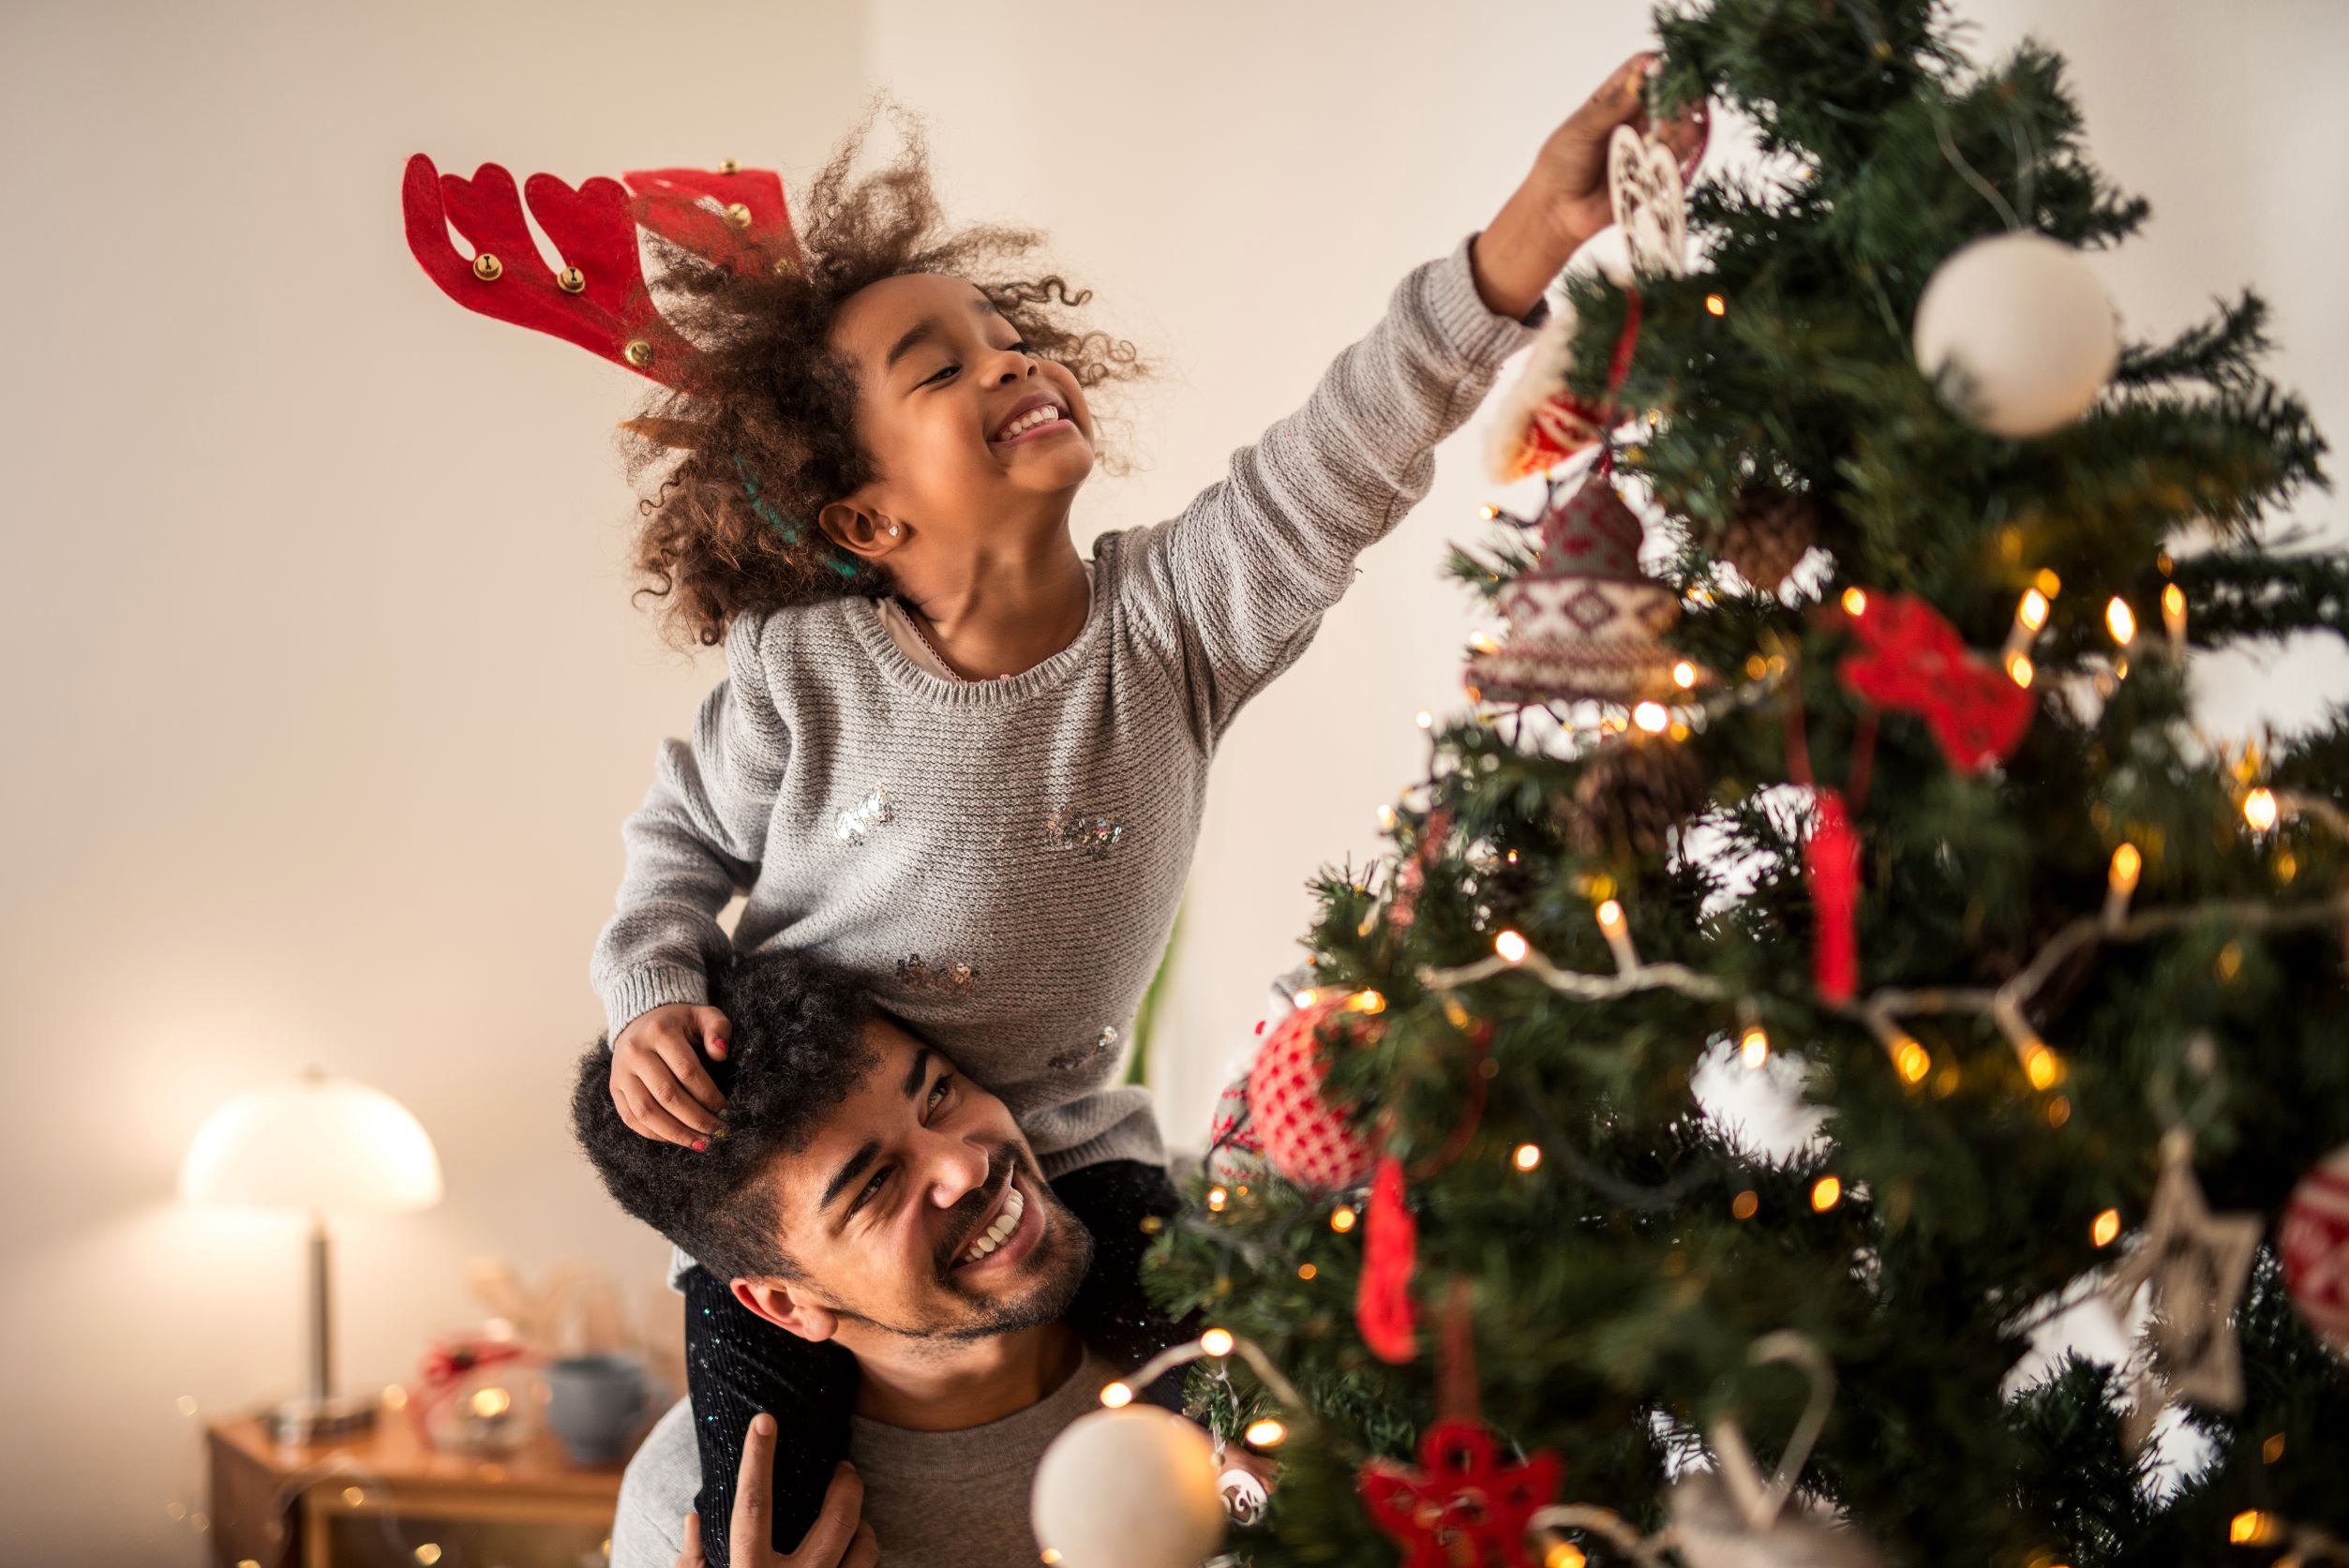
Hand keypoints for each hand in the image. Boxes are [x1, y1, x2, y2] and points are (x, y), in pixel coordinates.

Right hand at [611, 1002, 731, 1147]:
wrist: (641, 1020)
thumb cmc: (680, 1023)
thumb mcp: (703, 1015)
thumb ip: (718, 1028)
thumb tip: (721, 1054)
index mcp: (660, 1032)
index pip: (687, 1071)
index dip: (709, 1095)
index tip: (727, 1109)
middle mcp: (636, 1052)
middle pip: (667, 1095)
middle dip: (696, 1118)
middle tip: (718, 1131)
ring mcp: (621, 1073)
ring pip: (646, 1111)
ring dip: (676, 1133)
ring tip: (701, 1143)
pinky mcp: (614, 1089)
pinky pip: (631, 1119)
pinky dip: (655, 1134)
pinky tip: (677, 1138)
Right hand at [675, 1413, 878, 1567]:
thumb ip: (692, 1565)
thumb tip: (695, 1516)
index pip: (753, 1505)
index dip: (757, 1458)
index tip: (765, 1419)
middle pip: (839, 1517)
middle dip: (848, 1481)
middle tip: (842, 1467)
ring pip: (866, 1546)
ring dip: (863, 1524)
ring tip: (849, 1517)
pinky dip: (864, 1557)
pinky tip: (852, 1552)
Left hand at [1469, 52, 1708, 318]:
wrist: (1556, 211)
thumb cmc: (1560, 166)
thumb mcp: (1581, 130)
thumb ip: (1612, 107)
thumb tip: (1642, 78)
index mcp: (1611, 102)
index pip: (1639, 72)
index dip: (1655, 65)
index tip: (1666, 65)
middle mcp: (1631, 120)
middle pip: (1663, 96)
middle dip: (1678, 90)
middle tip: (1689, 89)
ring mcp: (1644, 145)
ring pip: (1674, 124)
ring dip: (1685, 116)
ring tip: (1691, 110)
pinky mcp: (1652, 172)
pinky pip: (1674, 155)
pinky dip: (1686, 142)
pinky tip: (1692, 131)